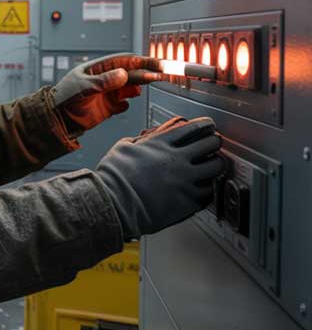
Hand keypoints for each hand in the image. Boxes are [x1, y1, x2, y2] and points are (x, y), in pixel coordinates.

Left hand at [52, 52, 164, 134]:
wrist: (56, 120)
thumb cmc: (64, 98)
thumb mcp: (84, 87)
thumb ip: (104, 81)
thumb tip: (123, 74)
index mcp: (98, 68)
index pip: (123, 61)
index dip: (140, 61)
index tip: (155, 64)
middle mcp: (104, 79)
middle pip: (130, 73)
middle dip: (144, 74)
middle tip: (158, 75)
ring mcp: (107, 93)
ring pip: (128, 88)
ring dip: (136, 88)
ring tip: (139, 90)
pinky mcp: (107, 108)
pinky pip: (122, 104)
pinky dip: (125, 104)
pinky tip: (123, 105)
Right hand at [93, 116, 225, 240]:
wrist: (113, 204)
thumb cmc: (113, 178)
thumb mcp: (122, 147)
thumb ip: (140, 141)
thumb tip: (145, 141)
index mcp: (161, 144)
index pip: (194, 128)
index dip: (205, 125)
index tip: (208, 126)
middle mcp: (177, 160)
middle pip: (211, 144)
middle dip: (214, 142)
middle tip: (213, 144)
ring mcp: (185, 181)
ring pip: (216, 168)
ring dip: (216, 165)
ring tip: (212, 166)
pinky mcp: (188, 202)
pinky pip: (209, 192)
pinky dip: (208, 188)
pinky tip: (203, 188)